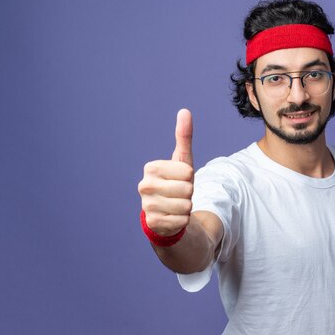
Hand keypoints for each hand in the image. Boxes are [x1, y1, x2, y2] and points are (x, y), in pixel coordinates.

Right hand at [138, 108, 194, 236]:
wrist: (166, 213)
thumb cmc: (176, 183)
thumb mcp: (182, 161)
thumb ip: (183, 137)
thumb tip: (185, 111)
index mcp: (151, 168)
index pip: (188, 172)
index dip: (190, 178)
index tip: (181, 180)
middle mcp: (144, 186)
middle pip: (187, 189)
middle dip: (189, 194)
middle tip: (179, 195)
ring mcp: (146, 205)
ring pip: (185, 206)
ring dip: (187, 208)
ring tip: (177, 206)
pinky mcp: (152, 223)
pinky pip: (181, 221)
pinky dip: (182, 221)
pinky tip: (173, 218)